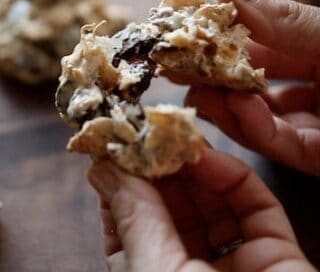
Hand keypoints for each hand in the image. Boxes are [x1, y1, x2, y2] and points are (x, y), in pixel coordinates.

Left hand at [87, 149, 315, 271]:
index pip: (133, 221)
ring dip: (197, 166)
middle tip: (156, 134)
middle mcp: (191, 270)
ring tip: (181, 136)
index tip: (121, 148)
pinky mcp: (273, 252)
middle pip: (175, 206)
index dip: (126, 182)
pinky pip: (253, 205)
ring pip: (213, 201)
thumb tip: (102, 172)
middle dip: (165, 167)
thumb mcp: (154, 270)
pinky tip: (210, 156)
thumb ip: (133, 217)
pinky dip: (233, 176)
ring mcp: (233, 261)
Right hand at [186, 0, 319, 175]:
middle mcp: (305, 85)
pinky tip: (237, 109)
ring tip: (197, 95)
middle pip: (247, 83)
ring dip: (223, 107)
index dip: (218, 42)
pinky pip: (278, 143)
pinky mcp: (314, 155)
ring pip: (254, 117)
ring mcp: (308, 122)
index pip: (252, 45)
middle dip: (211, 80)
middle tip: (177, 73)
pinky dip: (254, 127)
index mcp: (309, 50)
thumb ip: (276, 16)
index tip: (186, 39)